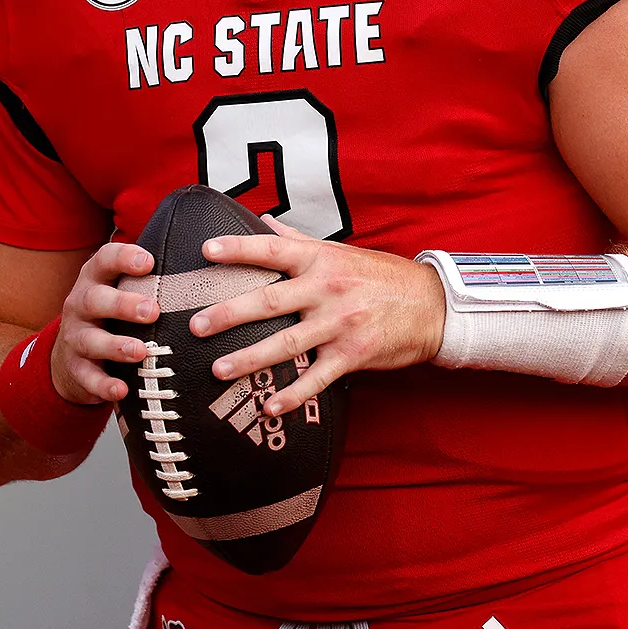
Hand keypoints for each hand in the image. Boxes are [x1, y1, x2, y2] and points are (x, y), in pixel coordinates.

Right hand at [49, 241, 159, 404]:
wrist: (68, 357)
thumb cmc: (110, 315)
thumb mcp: (120, 290)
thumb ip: (150, 277)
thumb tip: (205, 255)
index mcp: (95, 279)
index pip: (104, 259)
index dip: (124, 258)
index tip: (149, 262)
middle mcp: (80, 304)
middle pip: (95, 299)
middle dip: (123, 304)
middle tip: (153, 311)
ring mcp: (75, 337)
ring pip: (90, 340)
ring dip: (116, 346)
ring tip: (141, 352)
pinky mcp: (74, 368)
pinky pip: (87, 377)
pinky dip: (104, 384)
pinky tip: (122, 390)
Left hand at [189, 217, 446, 416]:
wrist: (431, 305)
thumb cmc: (381, 276)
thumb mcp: (341, 252)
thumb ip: (299, 241)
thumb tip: (262, 222)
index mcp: (321, 260)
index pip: (273, 250)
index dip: (239, 248)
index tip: (207, 250)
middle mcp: (328, 289)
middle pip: (271, 301)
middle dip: (229, 314)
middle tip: (196, 325)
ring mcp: (340, 324)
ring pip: (287, 344)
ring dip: (250, 358)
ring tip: (219, 370)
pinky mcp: (352, 355)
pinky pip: (317, 378)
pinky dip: (293, 395)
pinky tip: (269, 406)